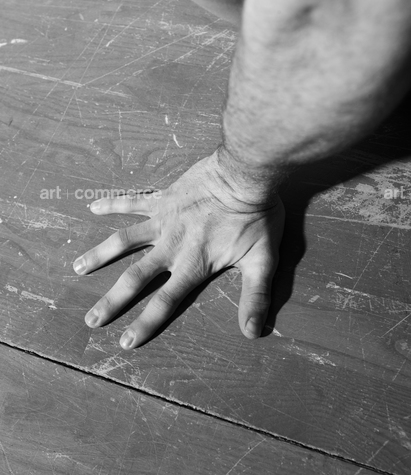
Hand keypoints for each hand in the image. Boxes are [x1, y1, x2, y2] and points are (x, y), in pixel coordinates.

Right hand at [73, 150, 284, 348]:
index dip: (145, 324)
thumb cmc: (255, 217)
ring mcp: (162, 220)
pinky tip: (93, 206)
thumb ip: (255, 296)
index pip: (165, 302)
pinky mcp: (162, 198)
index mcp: (192, 265)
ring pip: (124, 240)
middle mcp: (170, 246)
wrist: (244, 174)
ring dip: (100, 254)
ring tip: (77, 267)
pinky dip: (112, 203)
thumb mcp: (262, 260)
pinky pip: (132, 200)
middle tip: (91, 319)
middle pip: (135, 278)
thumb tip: (253, 333)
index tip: (125, 342)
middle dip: (112, 301)